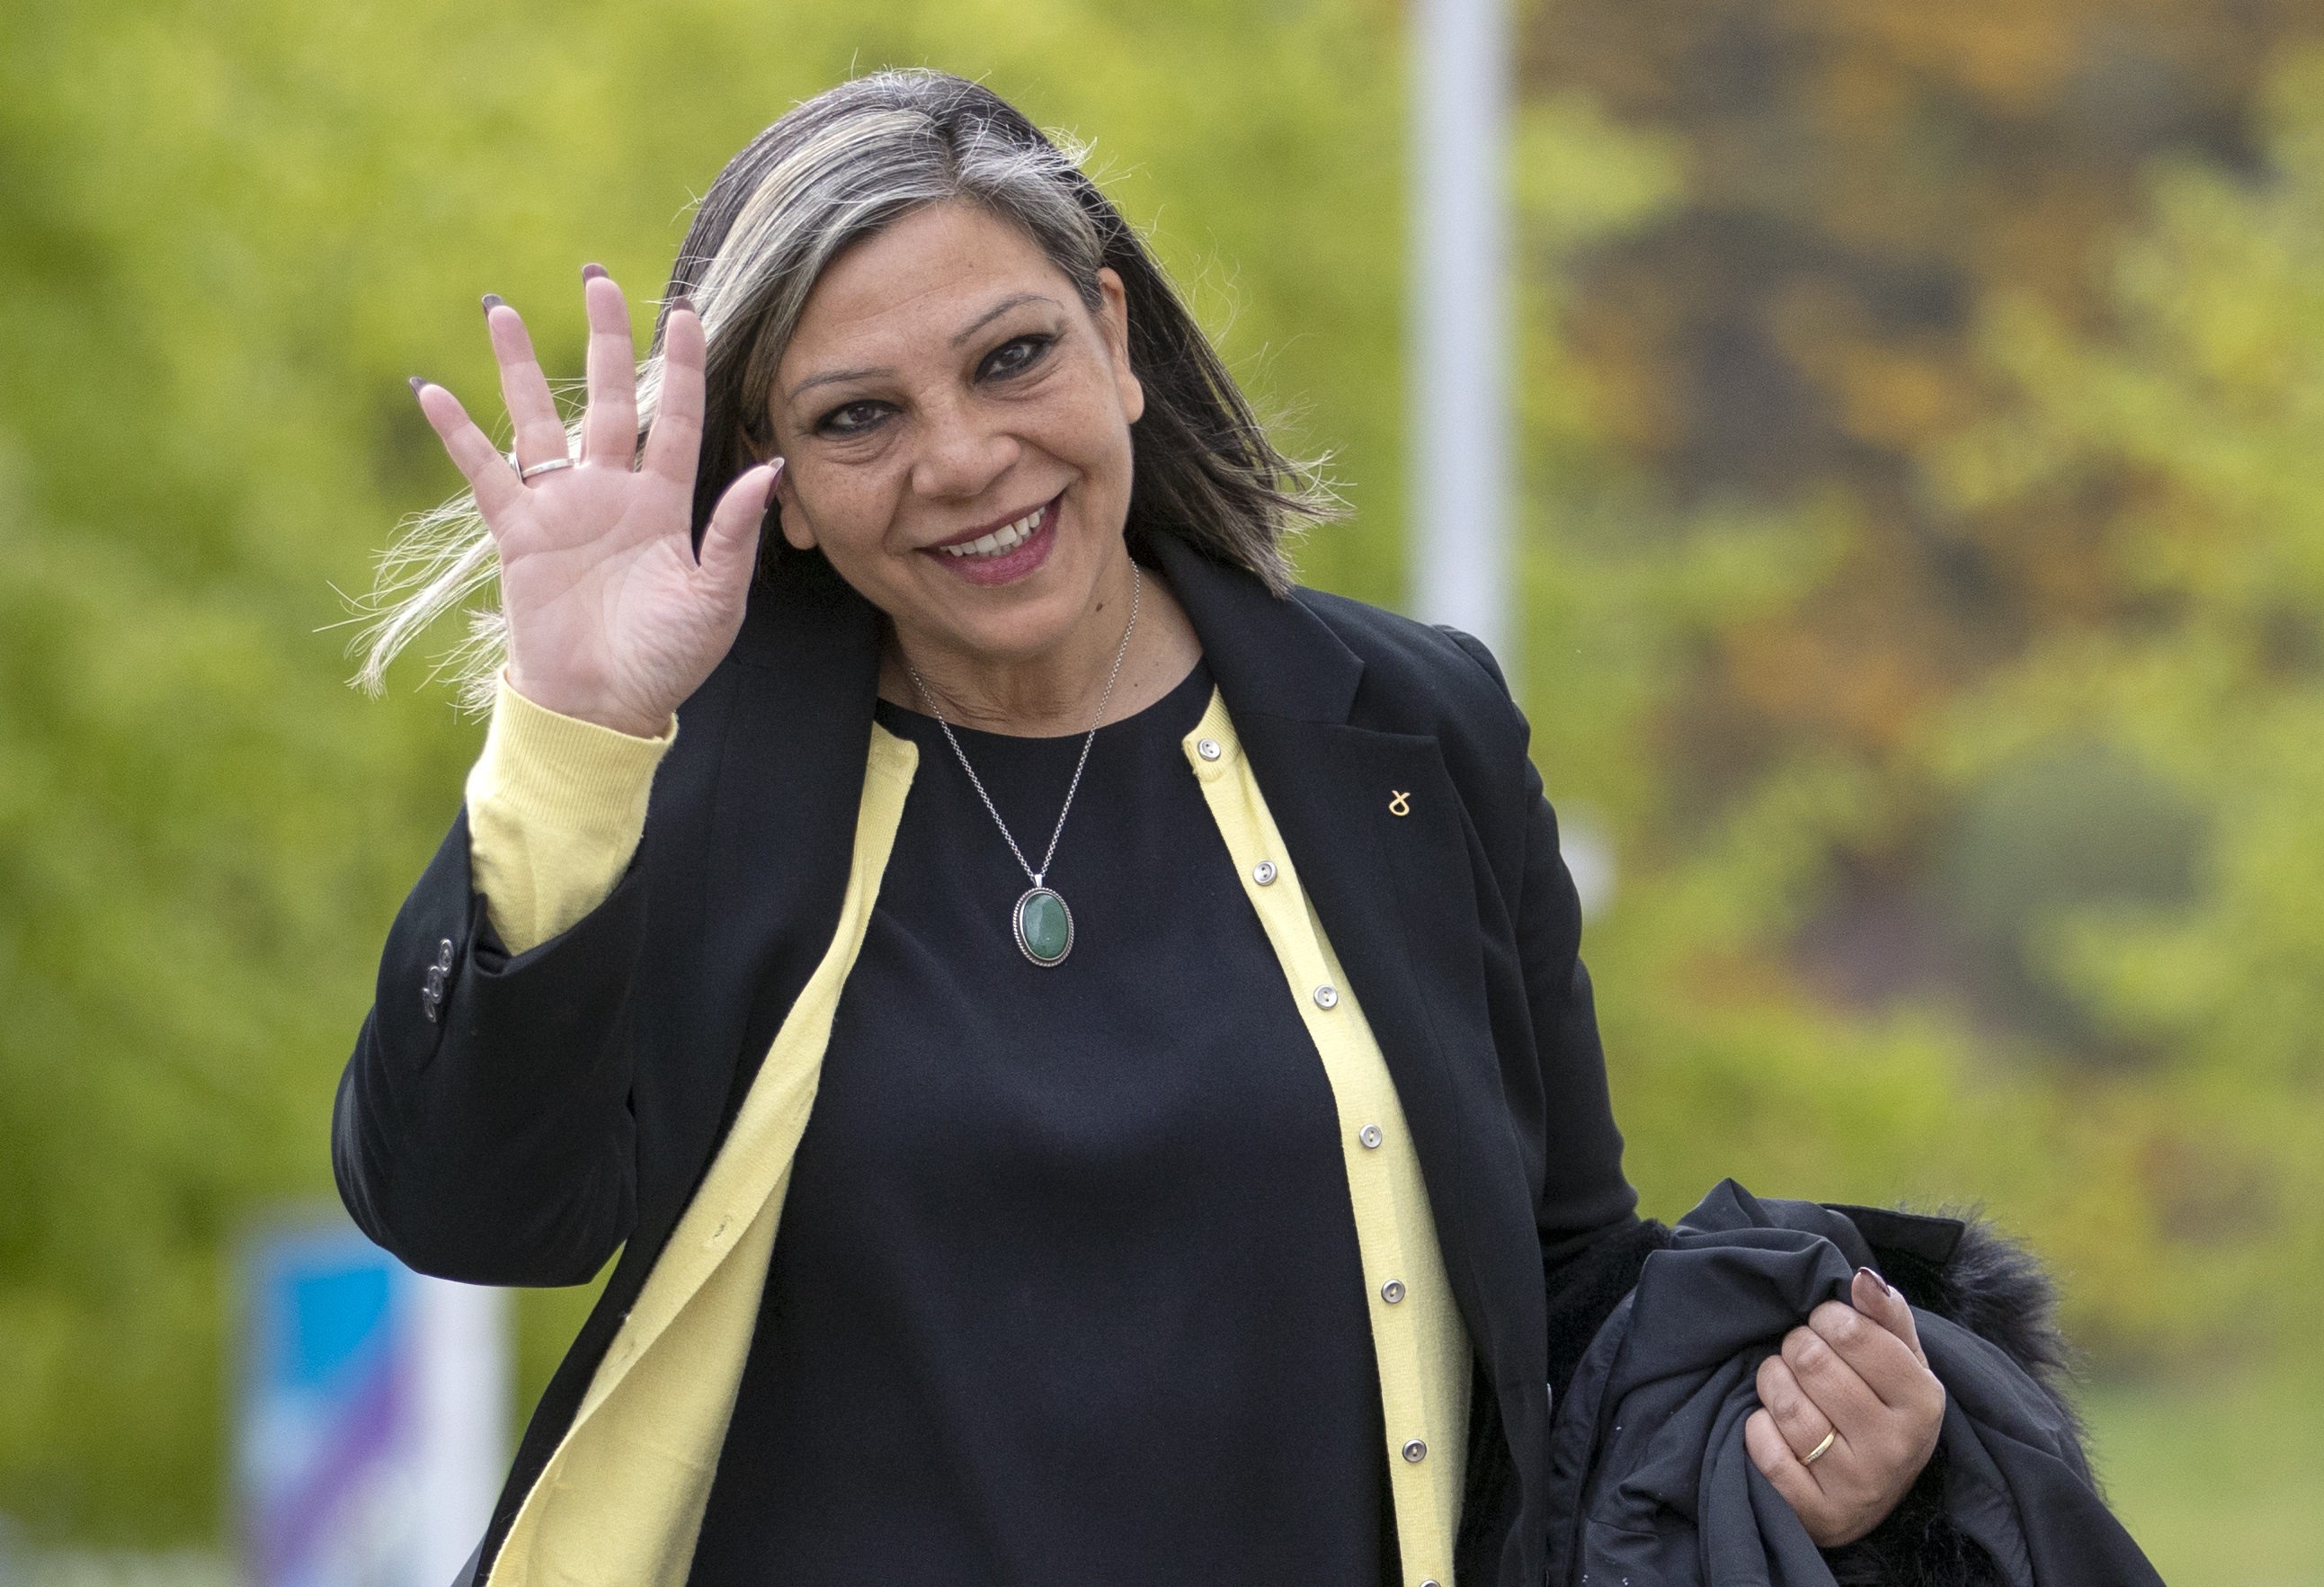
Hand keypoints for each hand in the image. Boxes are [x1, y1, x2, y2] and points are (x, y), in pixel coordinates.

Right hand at [410, 268, 777, 736]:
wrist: (606, 708)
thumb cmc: (669, 659)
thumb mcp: (716, 599)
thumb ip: (735, 532)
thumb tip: (768, 468)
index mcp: (667, 504)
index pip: (676, 418)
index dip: (683, 367)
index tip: (687, 311)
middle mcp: (613, 493)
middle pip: (609, 399)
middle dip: (604, 340)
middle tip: (598, 278)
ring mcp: (563, 509)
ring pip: (540, 421)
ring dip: (519, 367)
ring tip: (501, 309)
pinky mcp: (519, 535)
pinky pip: (485, 475)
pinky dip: (458, 435)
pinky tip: (432, 390)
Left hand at [1744, 1266, 1945, 1546]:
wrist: (1871, 1490)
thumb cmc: (1881, 1406)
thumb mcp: (1899, 1359)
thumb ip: (1885, 1313)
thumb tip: (1862, 1279)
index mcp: (1923, 1403)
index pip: (1853, 1332)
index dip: (1826, 1318)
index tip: (1826, 1324)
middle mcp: (1895, 1450)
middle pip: (1812, 1362)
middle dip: (1796, 1346)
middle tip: (1802, 1355)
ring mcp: (1857, 1488)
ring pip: (1784, 1404)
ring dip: (1773, 1382)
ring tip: (1786, 1384)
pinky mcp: (1818, 1515)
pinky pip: (1764, 1449)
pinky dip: (1759, 1427)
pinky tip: (1776, 1427)